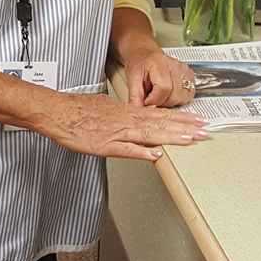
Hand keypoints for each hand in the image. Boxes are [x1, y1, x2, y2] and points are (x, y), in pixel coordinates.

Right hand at [39, 91, 206, 160]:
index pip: (158, 114)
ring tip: (190, 139)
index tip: (197, 120)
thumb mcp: (104, 105)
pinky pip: (126, 149)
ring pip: (148, 134)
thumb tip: (132, 115)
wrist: (56, 112)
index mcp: (125, 111)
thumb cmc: (75, 110)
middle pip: (160, 122)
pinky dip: (141, 152)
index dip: (180, 117)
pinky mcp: (104, 145)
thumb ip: (121, 113)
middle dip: (184, 127)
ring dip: (171, 137)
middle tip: (204, 129)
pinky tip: (156, 155)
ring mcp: (116, 132)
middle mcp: (125, 120)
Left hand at [125, 47, 196, 108]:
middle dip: (161, 103)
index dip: (154, 100)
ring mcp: (184, 70)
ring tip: (160, 95)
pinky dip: (178, 99)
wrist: (144, 54)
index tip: (147, 101)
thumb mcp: (132, 79)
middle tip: (151, 98)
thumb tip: (140, 112)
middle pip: (174, 96)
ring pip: (182, 98)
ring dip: (170, 102)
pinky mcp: (190, 75)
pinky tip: (169, 94)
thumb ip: (135, 97)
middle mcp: (175, 65)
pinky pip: (188, 96)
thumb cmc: (139, 64)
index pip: (164, 88)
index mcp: (159, 63)